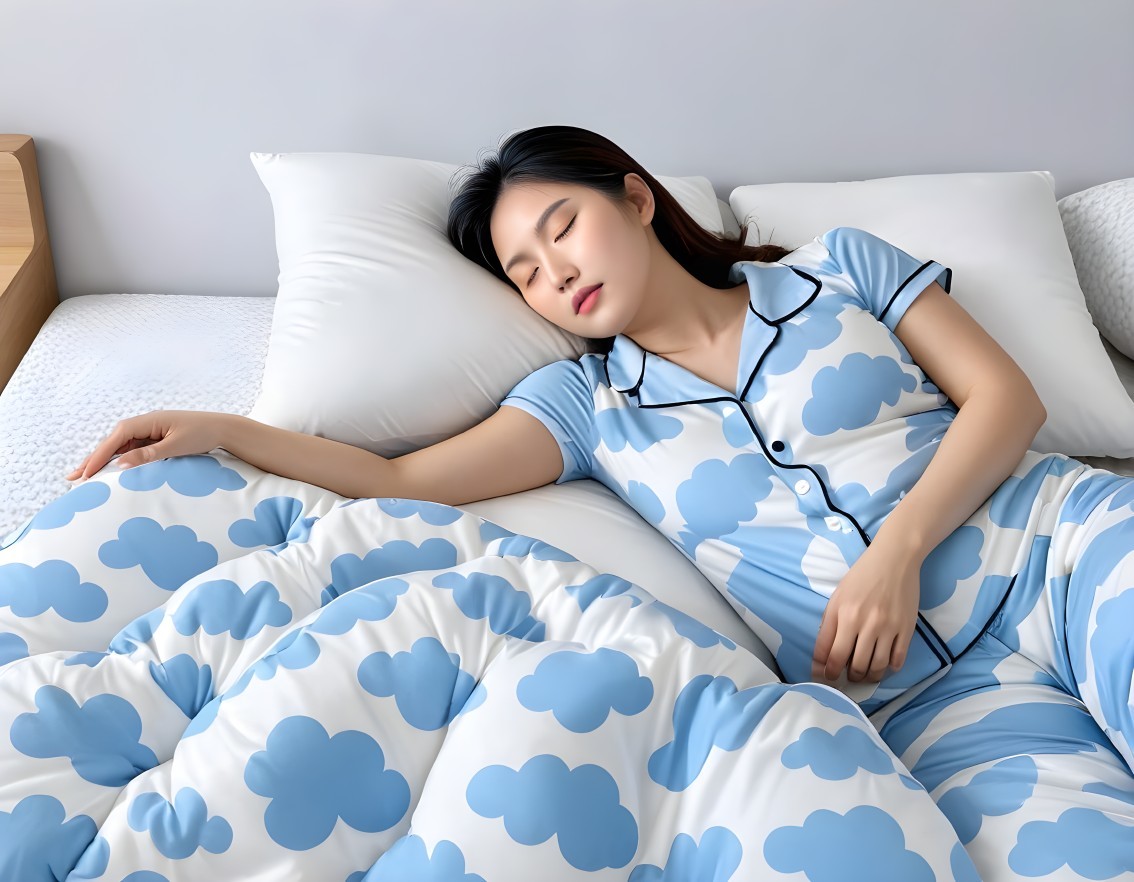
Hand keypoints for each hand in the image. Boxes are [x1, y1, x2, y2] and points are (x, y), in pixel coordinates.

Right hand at [65, 410, 229, 481]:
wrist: (223, 429)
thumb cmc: (203, 434)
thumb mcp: (176, 446)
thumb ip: (149, 455)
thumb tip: (122, 464)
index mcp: (149, 420)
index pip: (117, 437)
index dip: (99, 455)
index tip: (86, 471)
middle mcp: (145, 423)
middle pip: (113, 442)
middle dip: (94, 459)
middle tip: (73, 477)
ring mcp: (149, 431)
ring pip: (120, 447)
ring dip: (104, 462)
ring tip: (85, 477)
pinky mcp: (155, 439)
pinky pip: (132, 450)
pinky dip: (120, 461)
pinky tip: (110, 473)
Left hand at [812, 540, 921, 683]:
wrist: (894, 559)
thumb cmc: (861, 577)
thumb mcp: (837, 597)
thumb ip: (829, 625)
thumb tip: (823, 655)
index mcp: (844, 615)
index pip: (832, 654)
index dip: (826, 671)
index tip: (824, 677)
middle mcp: (866, 623)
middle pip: (855, 665)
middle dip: (848, 677)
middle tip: (846, 677)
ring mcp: (889, 628)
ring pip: (877, 667)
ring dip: (868, 677)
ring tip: (864, 675)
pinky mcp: (907, 628)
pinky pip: (898, 659)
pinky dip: (890, 668)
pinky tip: (884, 665)